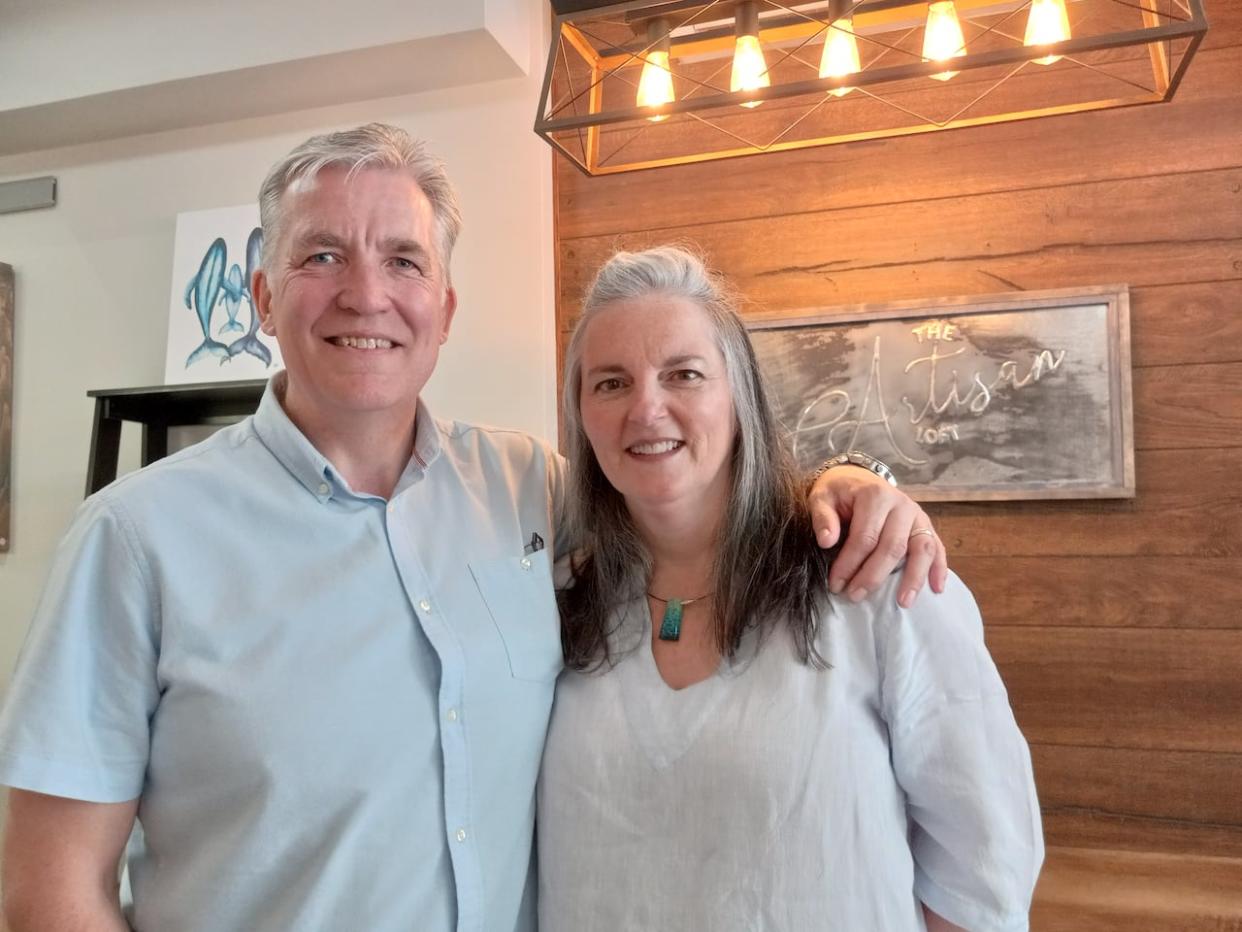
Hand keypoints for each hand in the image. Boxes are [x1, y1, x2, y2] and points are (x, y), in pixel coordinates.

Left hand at [808, 465, 947, 607]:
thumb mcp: (821, 497)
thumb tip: (826, 541)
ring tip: (903, 602)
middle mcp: (901, 504)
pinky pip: (937, 547)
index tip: (835, 584)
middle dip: (873, 576)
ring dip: (914, 577)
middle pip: (892, 547)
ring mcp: (917, 515)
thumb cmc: (839, 493)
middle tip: (855, 596)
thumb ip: (822, 517)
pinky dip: (939, 569)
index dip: (849, 564)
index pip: (864, 537)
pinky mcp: (925, 525)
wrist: (857, 479)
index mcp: (875, 495)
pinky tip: (937, 589)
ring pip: (922, 548)